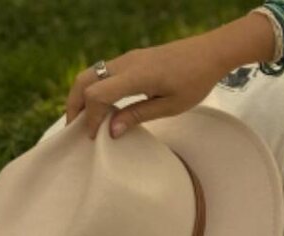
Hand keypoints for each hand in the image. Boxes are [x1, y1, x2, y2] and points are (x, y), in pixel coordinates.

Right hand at [66, 34, 232, 138]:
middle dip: (74, 105)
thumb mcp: (171, 106)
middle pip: (84, 81)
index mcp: (136, 76)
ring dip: (82, 96)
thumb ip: (139, 115)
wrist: (209, 53)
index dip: (91, 117)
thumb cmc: (195, 81)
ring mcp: (127, 58)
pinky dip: (94, 88)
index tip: (94, 136)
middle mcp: (125, 63)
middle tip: (74, 128)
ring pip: (91, 74)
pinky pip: (103, 72)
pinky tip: (102, 105)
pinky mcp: (131, 59)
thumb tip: (112, 131)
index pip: (97, 95)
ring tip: (84, 118)